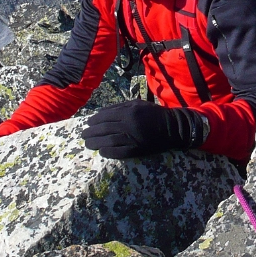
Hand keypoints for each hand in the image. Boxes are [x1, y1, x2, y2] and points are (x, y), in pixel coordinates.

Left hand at [81, 100, 204, 158]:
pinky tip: (102, 152)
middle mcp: (129, 124)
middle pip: (104, 129)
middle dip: (91, 133)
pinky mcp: (138, 150)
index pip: (105, 116)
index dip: (94, 121)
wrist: (173, 128)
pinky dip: (108, 152)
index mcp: (129, 111)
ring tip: (88, 144)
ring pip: (109, 141)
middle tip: (83, 135)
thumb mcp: (138, 104)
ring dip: (96, 143)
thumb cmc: (153, 114)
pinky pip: (119, 152)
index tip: (88, 124)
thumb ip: (119, 107)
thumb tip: (101, 112)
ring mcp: (133, 138)